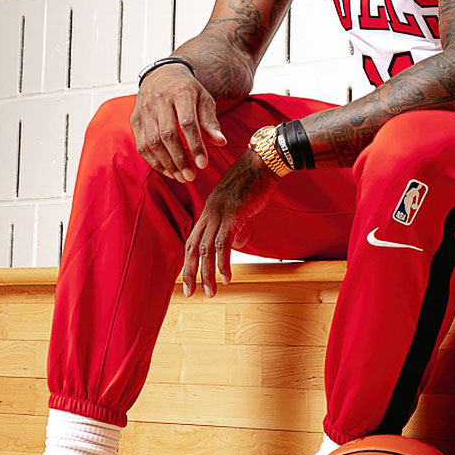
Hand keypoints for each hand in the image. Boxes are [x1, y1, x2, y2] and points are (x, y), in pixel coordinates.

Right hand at [131, 64, 226, 182]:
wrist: (163, 75)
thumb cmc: (188, 91)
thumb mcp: (204, 100)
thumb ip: (210, 121)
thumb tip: (221, 143)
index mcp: (180, 92)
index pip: (187, 123)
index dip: (195, 145)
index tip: (203, 164)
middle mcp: (159, 100)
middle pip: (167, 134)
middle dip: (179, 159)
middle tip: (191, 176)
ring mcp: (144, 109)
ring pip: (152, 142)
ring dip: (167, 163)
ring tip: (180, 177)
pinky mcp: (135, 119)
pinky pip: (141, 145)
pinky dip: (154, 161)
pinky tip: (167, 170)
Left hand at [181, 150, 279, 297]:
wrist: (265, 161)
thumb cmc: (257, 180)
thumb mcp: (244, 207)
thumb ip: (239, 226)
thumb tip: (236, 246)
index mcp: (210, 210)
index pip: (193, 239)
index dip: (189, 260)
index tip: (189, 278)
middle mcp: (209, 212)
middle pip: (193, 247)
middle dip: (189, 272)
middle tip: (190, 293)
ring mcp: (219, 213)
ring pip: (206, 250)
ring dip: (206, 274)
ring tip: (210, 293)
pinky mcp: (233, 215)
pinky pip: (223, 244)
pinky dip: (223, 263)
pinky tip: (226, 278)